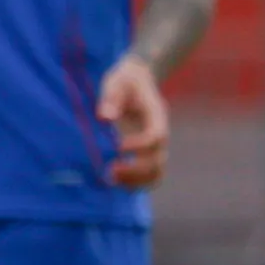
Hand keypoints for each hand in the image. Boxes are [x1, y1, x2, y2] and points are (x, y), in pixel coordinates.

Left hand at [97, 54, 170, 189]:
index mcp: (156, 115)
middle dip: (136, 169)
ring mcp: (155, 146)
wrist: (136, 81)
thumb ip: (111, 99)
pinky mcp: (146, 153)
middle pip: (158, 159)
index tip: (118, 147)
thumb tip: (104, 117)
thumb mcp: (116, 83)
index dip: (140, 145)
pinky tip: (114, 181)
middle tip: (110, 170)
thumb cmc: (124, 82)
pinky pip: (149, 175)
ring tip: (111, 179)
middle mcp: (159, 133)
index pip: (156, 136)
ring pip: (157, 173)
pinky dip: (136, 183)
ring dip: (137, 181)